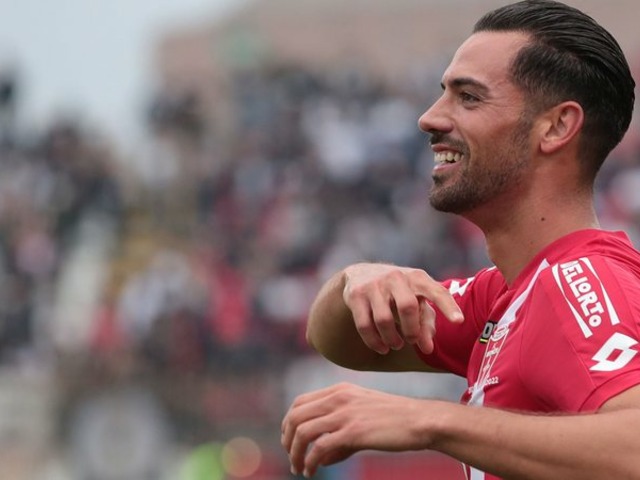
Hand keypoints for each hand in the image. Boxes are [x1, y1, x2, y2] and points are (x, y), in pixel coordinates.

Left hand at [282, 382, 434, 476]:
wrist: (420, 420)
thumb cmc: (394, 421)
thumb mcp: (362, 417)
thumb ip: (339, 434)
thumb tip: (319, 459)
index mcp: (339, 390)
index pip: (300, 402)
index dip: (289, 423)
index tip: (289, 441)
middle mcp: (338, 398)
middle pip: (296, 416)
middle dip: (287, 439)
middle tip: (291, 457)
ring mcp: (345, 413)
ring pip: (303, 432)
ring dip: (295, 453)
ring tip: (299, 468)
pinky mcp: (353, 432)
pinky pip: (319, 447)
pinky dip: (310, 461)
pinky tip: (311, 471)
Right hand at [342, 263, 463, 354]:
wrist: (361, 274)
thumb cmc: (398, 291)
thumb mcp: (416, 300)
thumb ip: (425, 323)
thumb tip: (428, 349)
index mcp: (417, 278)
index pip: (436, 291)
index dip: (448, 306)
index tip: (459, 321)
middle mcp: (396, 277)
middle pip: (408, 306)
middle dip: (412, 330)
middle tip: (412, 341)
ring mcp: (374, 285)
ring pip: (384, 319)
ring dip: (392, 339)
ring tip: (396, 345)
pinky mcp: (356, 295)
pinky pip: (365, 325)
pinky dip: (374, 341)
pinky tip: (381, 347)